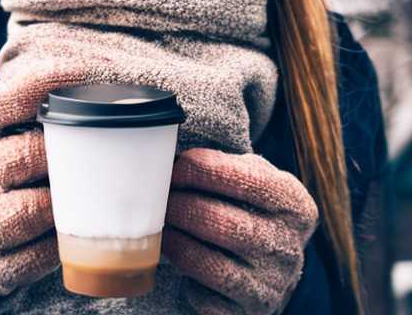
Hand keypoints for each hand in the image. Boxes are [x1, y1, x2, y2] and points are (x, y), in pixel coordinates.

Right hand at [0, 69, 91, 295]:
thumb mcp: (6, 123)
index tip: (87, 71)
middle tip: (94, 145)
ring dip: (67, 202)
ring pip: (34, 209)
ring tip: (87, 191)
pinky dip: (64, 243)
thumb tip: (99, 70)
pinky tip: (74, 231)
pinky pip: (41, 254)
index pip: (7, 98)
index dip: (46, 82)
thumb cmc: (7, 161)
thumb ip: (38, 98)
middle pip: (27, 155)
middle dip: (64, 153)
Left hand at [162, 148, 318, 314]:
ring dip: (175, 242)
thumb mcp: (252, 176)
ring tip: (164, 227)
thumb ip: (223, 164)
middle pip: (220, 222)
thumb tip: (167, 153)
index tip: (174, 168)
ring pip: (208, 264)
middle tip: (160, 199)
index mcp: (294, 204)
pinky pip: (206, 299)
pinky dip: (186, 280)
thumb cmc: (250, 206)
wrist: (273, 264)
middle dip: (180, 206)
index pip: (244, 179)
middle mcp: (290, 248)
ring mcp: (273, 286)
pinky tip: (183, 263)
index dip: (198, 170)